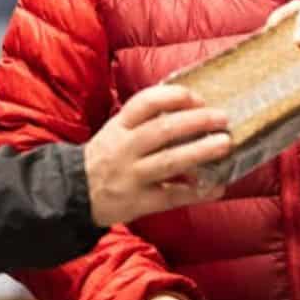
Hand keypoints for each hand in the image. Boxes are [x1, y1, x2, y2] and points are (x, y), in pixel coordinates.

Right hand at [83, 85, 231, 226]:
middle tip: (222, 118)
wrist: (75, 193)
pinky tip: (217, 187)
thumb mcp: (116, 131)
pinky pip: (171, 196)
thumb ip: (144, 120)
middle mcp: (124, 149)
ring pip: (169, 161)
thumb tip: (191, 108)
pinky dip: (196, 192)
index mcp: (119, 126)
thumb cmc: (106, 157)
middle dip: (196, 122)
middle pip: (162, 130)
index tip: (198, 98)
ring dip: (200, 152)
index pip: (145, 103)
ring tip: (224, 144)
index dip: (174, 97)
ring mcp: (131, 176)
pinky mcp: (137, 202)